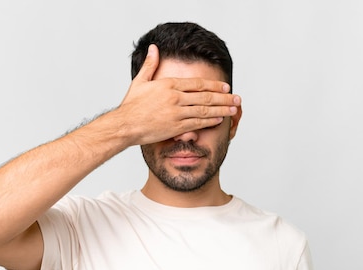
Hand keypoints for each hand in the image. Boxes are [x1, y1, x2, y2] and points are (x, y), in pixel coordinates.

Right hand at [114, 44, 240, 145]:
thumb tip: (154, 48)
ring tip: (233, 109)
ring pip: (205, 110)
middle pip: (205, 96)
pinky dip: (210, 121)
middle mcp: (176, 98)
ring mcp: (177, 113)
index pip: (198, 83)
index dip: (214, 85)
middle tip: (237, 98)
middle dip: (223, 97)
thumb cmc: (131, 106)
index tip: (225, 86)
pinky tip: (219, 119)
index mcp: (169, 85)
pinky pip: (197, 123)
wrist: (125, 125)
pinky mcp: (176, 127)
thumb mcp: (140, 81)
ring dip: (221, 109)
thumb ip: (150, 65)